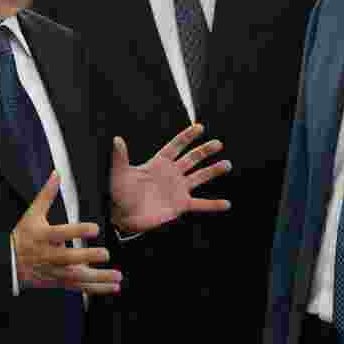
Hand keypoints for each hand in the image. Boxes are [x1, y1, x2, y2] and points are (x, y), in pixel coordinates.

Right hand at [12, 172, 121, 294]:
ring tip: (117, 277)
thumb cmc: (23, 235)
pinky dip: (96, 289)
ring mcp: (54, 271)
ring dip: (98, 278)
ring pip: (76, 277)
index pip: (61, 233)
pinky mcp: (58, 281)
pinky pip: (78, 287)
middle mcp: (48, 256)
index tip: (95, 228)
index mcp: (43, 236)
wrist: (9, 262)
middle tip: (106, 254)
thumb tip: (56, 174)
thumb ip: (47, 195)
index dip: (78, 231)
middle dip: (88, 257)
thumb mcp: (32, 213)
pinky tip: (112, 287)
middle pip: (69, 258)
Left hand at [110, 122, 231, 233]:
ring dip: (213, 171)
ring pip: (199, 177)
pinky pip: (200, 204)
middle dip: (204, 151)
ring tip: (227, 164)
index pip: (175, 147)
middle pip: (192, 159)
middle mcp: (171, 174)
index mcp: (158, 163)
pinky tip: (226, 204)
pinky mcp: (180, 205)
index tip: (199, 127)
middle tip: (218, 144)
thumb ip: (120, 157)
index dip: (186, 137)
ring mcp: (177, 189)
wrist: (122, 216)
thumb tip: (116, 139)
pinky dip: (213, 205)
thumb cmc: (119, 193)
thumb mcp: (120, 174)